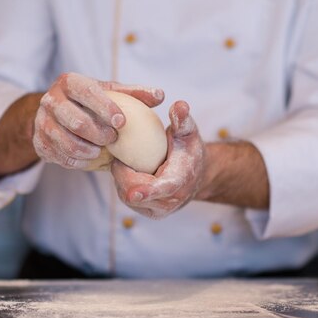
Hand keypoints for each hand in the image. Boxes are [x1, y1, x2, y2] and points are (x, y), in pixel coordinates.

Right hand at [33, 72, 163, 168]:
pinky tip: (90, 159)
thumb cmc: (89, 102)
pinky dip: (78, 161)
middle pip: (75, 121)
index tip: (122, 122)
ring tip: (102, 151)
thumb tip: (160, 95)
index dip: (104, 107)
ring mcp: (42, 123)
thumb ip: (134, 94)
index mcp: (69, 82)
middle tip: (113, 140)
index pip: (85, 91)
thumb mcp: (109, 93)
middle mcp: (51, 100)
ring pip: (66, 142)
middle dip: (98, 134)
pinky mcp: (39, 143)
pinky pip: (61, 157)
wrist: (55, 115)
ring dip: (89, 150)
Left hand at [111, 101, 205, 218]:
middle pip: (134, 190)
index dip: (147, 191)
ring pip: (126, 194)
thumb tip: (179, 105)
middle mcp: (169, 202)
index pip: (162, 188)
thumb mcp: (188, 132)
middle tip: (122, 155)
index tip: (134, 193)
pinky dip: (122, 183)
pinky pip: (125, 197)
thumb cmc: (189, 150)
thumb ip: (182, 120)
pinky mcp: (146, 211)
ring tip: (128, 162)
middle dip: (123, 172)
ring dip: (122, 177)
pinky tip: (128, 171)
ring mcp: (156, 210)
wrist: (195, 174)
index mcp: (180, 181)